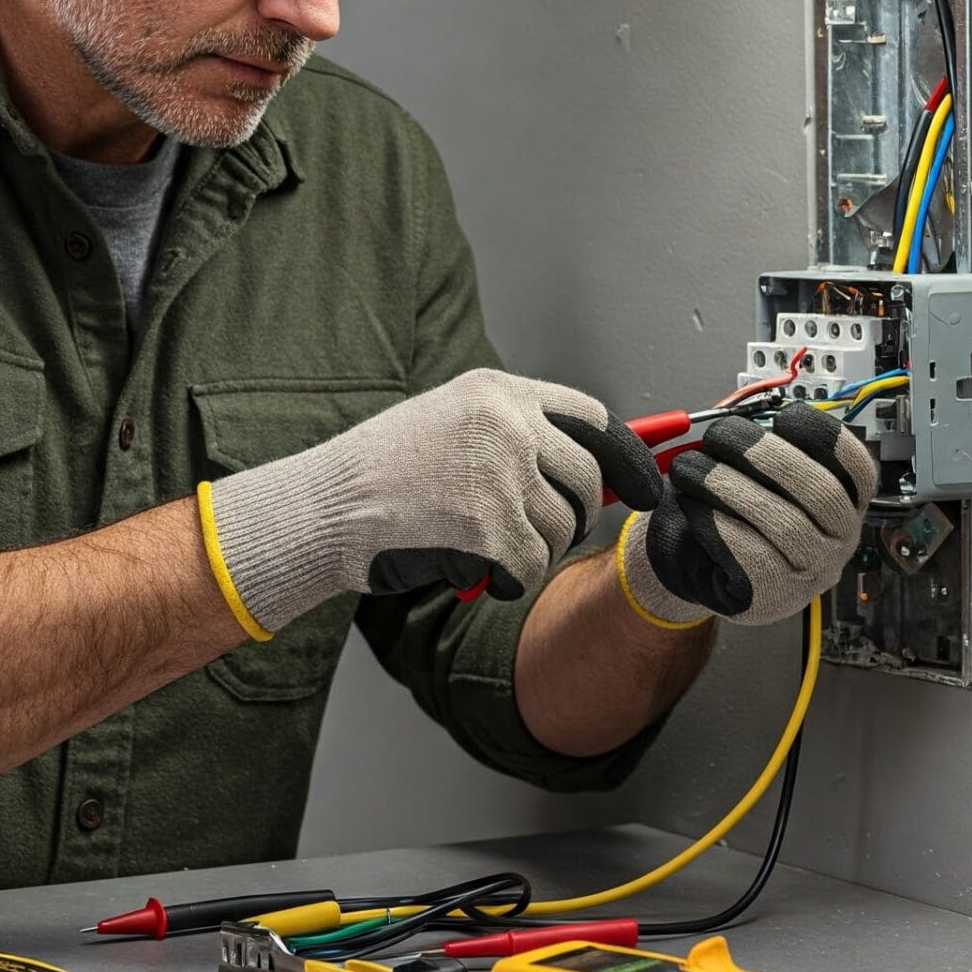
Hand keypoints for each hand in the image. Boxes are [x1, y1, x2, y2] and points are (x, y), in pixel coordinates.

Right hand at [202, 368, 662, 637]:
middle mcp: (506, 425)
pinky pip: (531, 568)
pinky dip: (507, 580)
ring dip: (531, 551)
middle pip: (585, 480)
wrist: (327, 506)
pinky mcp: (491, 528)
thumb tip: (593, 471)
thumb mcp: (448, 420)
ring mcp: (500, 475)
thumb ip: (516, 433)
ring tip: (480, 545)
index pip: (593, 418)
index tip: (643, 485)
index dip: (626, 456)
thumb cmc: (380, 470)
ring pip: (560, 530)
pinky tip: (469, 567)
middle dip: (572, 515)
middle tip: (536, 533)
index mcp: (497, 392)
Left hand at [618, 404, 875, 627]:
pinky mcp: (773, 596)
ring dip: (728, 486)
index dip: (825, 438)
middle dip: (764, 455)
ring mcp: (810, 573)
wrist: (694, 566)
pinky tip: (692, 505)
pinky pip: (751, 556)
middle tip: (719, 436)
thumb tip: (742, 420)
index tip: (785, 417)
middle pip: (821, 492)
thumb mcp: (752, 476)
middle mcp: (836, 540)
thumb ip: (759, 451)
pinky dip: (716, 524)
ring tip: (689, 468)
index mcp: (841, 504)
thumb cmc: (729, 514)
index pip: (858, 470)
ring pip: (785, 523)